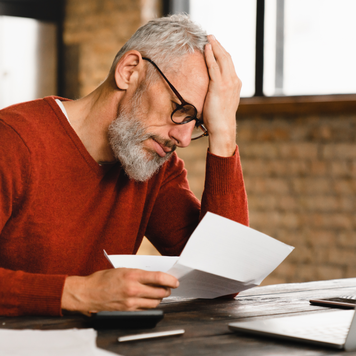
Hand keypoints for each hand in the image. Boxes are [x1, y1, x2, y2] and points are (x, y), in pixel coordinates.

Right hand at [61, 268, 178, 315]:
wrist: (86, 294)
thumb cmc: (102, 280)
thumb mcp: (122, 269)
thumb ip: (139, 274)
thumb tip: (154, 276)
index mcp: (132, 275)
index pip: (158, 277)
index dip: (170, 279)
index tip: (175, 281)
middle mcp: (133, 289)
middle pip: (160, 292)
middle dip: (167, 289)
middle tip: (168, 287)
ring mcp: (131, 302)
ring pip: (155, 302)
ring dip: (159, 298)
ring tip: (158, 293)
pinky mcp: (128, 311)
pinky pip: (145, 309)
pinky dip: (149, 304)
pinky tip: (147, 300)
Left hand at [203, 35, 241, 156]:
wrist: (222, 127)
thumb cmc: (219, 118)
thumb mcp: (221, 101)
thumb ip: (219, 91)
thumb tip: (210, 89)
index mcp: (235, 84)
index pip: (229, 64)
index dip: (222, 53)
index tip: (215, 45)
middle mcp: (234, 81)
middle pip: (227, 57)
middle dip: (219, 45)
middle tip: (211, 36)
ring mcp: (228, 83)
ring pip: (222, 59)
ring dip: (214, 47)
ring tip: (208, 38)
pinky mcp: (219, 86)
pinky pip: (214, 67)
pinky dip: (210, 56)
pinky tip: (206, 49)